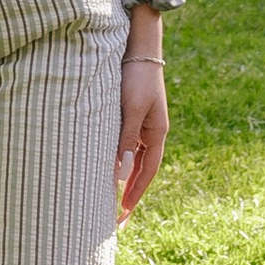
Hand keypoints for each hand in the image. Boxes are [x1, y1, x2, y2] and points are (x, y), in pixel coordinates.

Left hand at [116, 53, 167, 219]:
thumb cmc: (135, 76)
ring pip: (134, 159)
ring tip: (110, 200)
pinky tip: (107, 168)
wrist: (138, 46)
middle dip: (130, 194)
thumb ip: (125, 140)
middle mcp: (151, 131)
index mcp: (156, 133)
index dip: (135, 195)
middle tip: (116, 218)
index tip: (122, 215)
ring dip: (124, 179)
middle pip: (142, 170)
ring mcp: (143, 123)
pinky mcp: (132, 114)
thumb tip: (122, 174)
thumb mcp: (130, 109)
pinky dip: (119, 161)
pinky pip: (126, 145)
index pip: (147, 173)